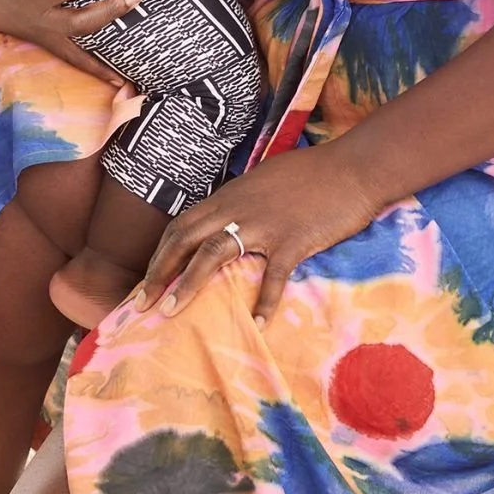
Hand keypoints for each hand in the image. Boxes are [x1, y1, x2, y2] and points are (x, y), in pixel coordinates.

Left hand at [137, 145, 382, 328]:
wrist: (354, 168)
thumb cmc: (315, 173)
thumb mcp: (267, 180)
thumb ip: (244, 201)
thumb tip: (230, 221)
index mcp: (230, 195)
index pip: (182, 225)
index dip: (160, 253)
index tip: (146, 280)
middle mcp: (238, 208)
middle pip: (185, 239)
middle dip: (158, 272)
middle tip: (139, 303)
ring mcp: (264, 225)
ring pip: (212, 254)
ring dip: (187, 284)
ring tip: (168, 312)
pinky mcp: (293, 241)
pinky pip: (272, 276)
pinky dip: (264, 302)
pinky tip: (257, 325)